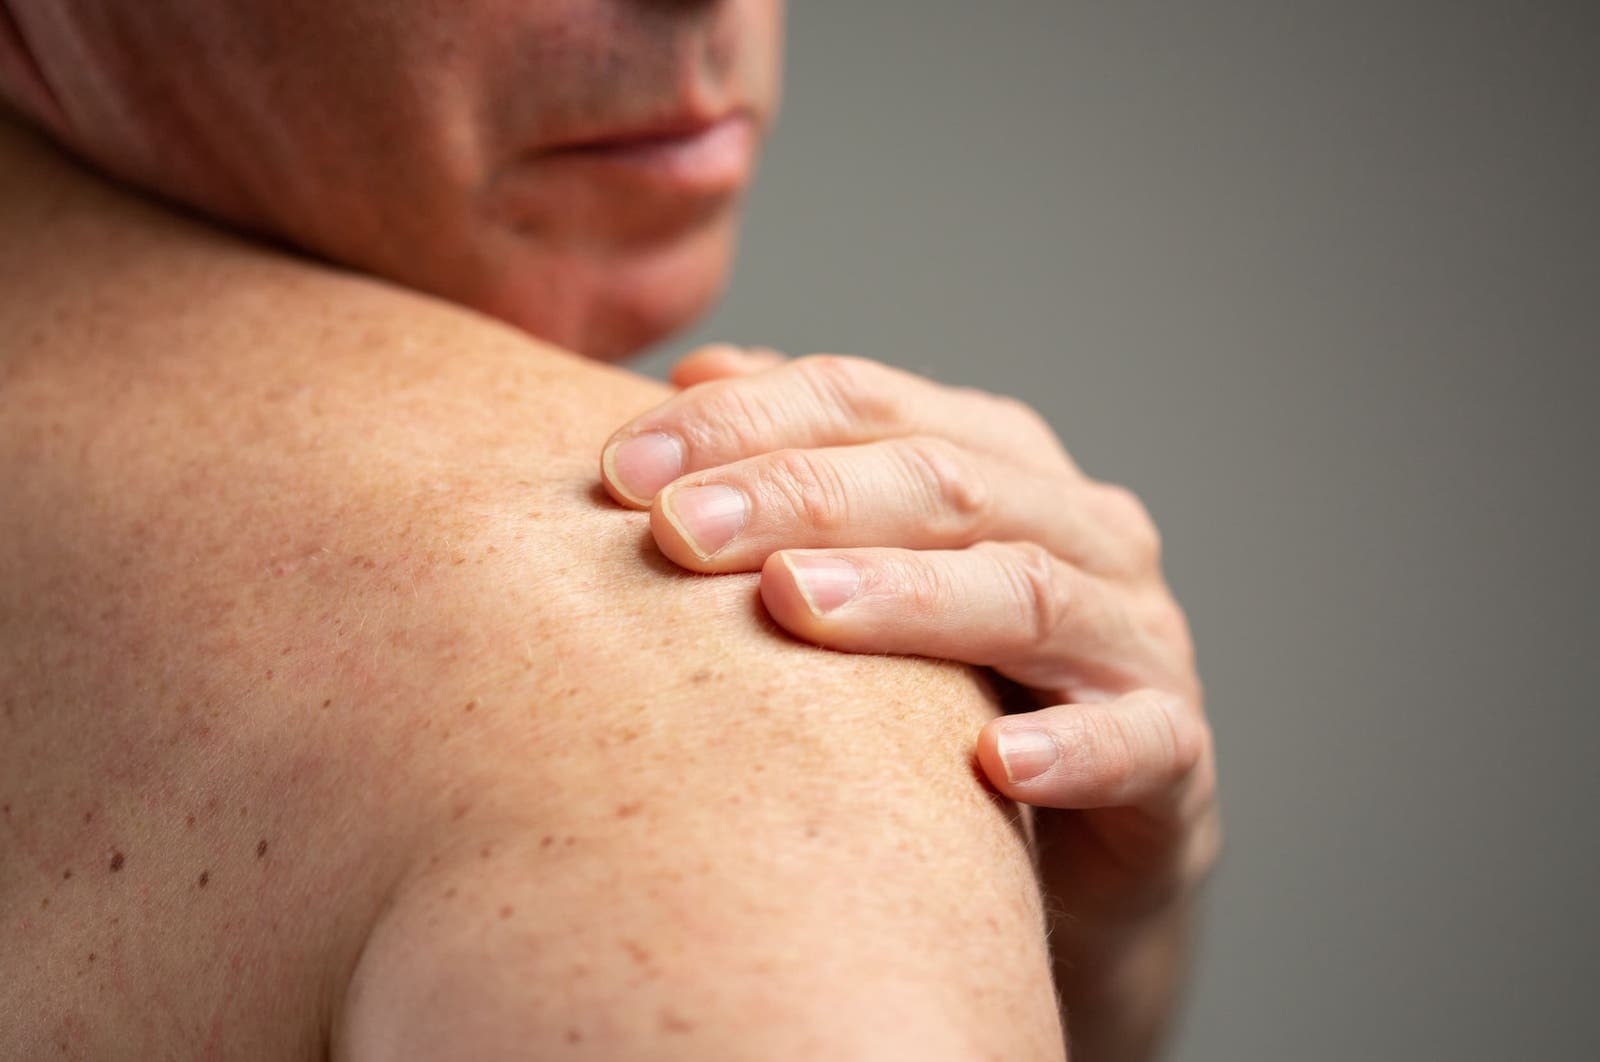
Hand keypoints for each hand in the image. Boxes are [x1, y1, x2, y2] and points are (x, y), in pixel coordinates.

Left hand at [600, 344, 1217, 1051]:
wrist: (1075, 852)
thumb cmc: (949, 693)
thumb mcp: (873, 570)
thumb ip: (804, 469)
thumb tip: (695, 375)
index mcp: (1001, 464)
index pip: (870, 404)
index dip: (746, 420)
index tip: (623, 467)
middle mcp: (1080, 529)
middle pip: (942, 481)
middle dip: (801, 495)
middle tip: (678, 531)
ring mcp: (1137, 636)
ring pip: (1027, 591)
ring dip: (906, 597)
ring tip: (794, 605)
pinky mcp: (1178, 755)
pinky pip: (1138, 741)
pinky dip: (1071, 750)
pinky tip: (990, 765)